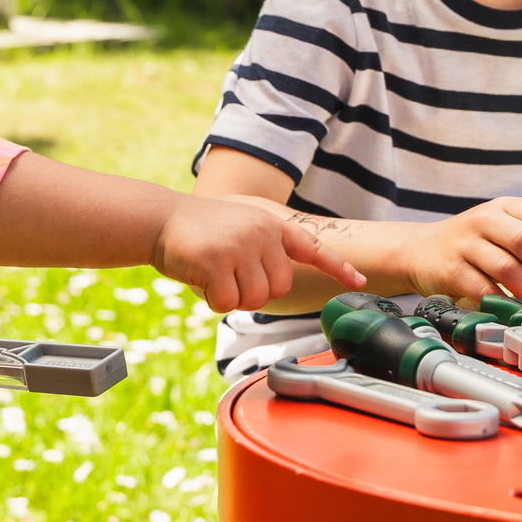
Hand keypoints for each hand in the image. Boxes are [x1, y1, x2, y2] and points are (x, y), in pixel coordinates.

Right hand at [154, 196, 366, 313]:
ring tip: (214, 273)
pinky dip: (213, 300)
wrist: (160, 218)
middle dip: (255, 291)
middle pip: (279, 287)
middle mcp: (262, 232)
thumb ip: (264, 249)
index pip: (312, 247)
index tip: (360, 282)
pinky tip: (201, 278)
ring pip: (254, 299)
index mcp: (271, 224)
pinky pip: (227, 303)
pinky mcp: (217, 261)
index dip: (337, 267)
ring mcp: (240, 245)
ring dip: (233, 297)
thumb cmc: (200, 230)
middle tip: (230, 275)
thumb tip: (279, 285)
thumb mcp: (241, 227)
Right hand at [402, 197, 521, 304]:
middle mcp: (482, 220)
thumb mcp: (499, 226)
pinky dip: (501, 302)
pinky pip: (484, 289)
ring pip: (506, 267)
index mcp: (501, 206)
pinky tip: (506, 305)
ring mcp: (464, 244)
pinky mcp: (451, 270)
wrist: (421, 251)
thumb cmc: (473, 243)